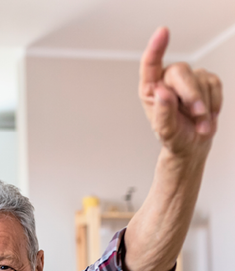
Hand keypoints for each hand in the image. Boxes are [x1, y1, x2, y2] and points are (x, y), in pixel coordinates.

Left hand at [139, 27, 221, 156]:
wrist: (192, 144)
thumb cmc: (174, 137)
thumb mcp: (166, 131)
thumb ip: (163, 113)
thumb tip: (163, 92)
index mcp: (150, 89)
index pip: (150, 65)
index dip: (156, 48)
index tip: (163, 32)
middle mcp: (167, 80)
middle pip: (180, 71)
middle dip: (191, 93)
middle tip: (199, 114)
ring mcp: (187, 78)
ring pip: (200, 79)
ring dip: (204, 105)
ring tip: (199, 124)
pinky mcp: (205, 79)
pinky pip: (215, 84)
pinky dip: (214, 102)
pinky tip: (207, 116)